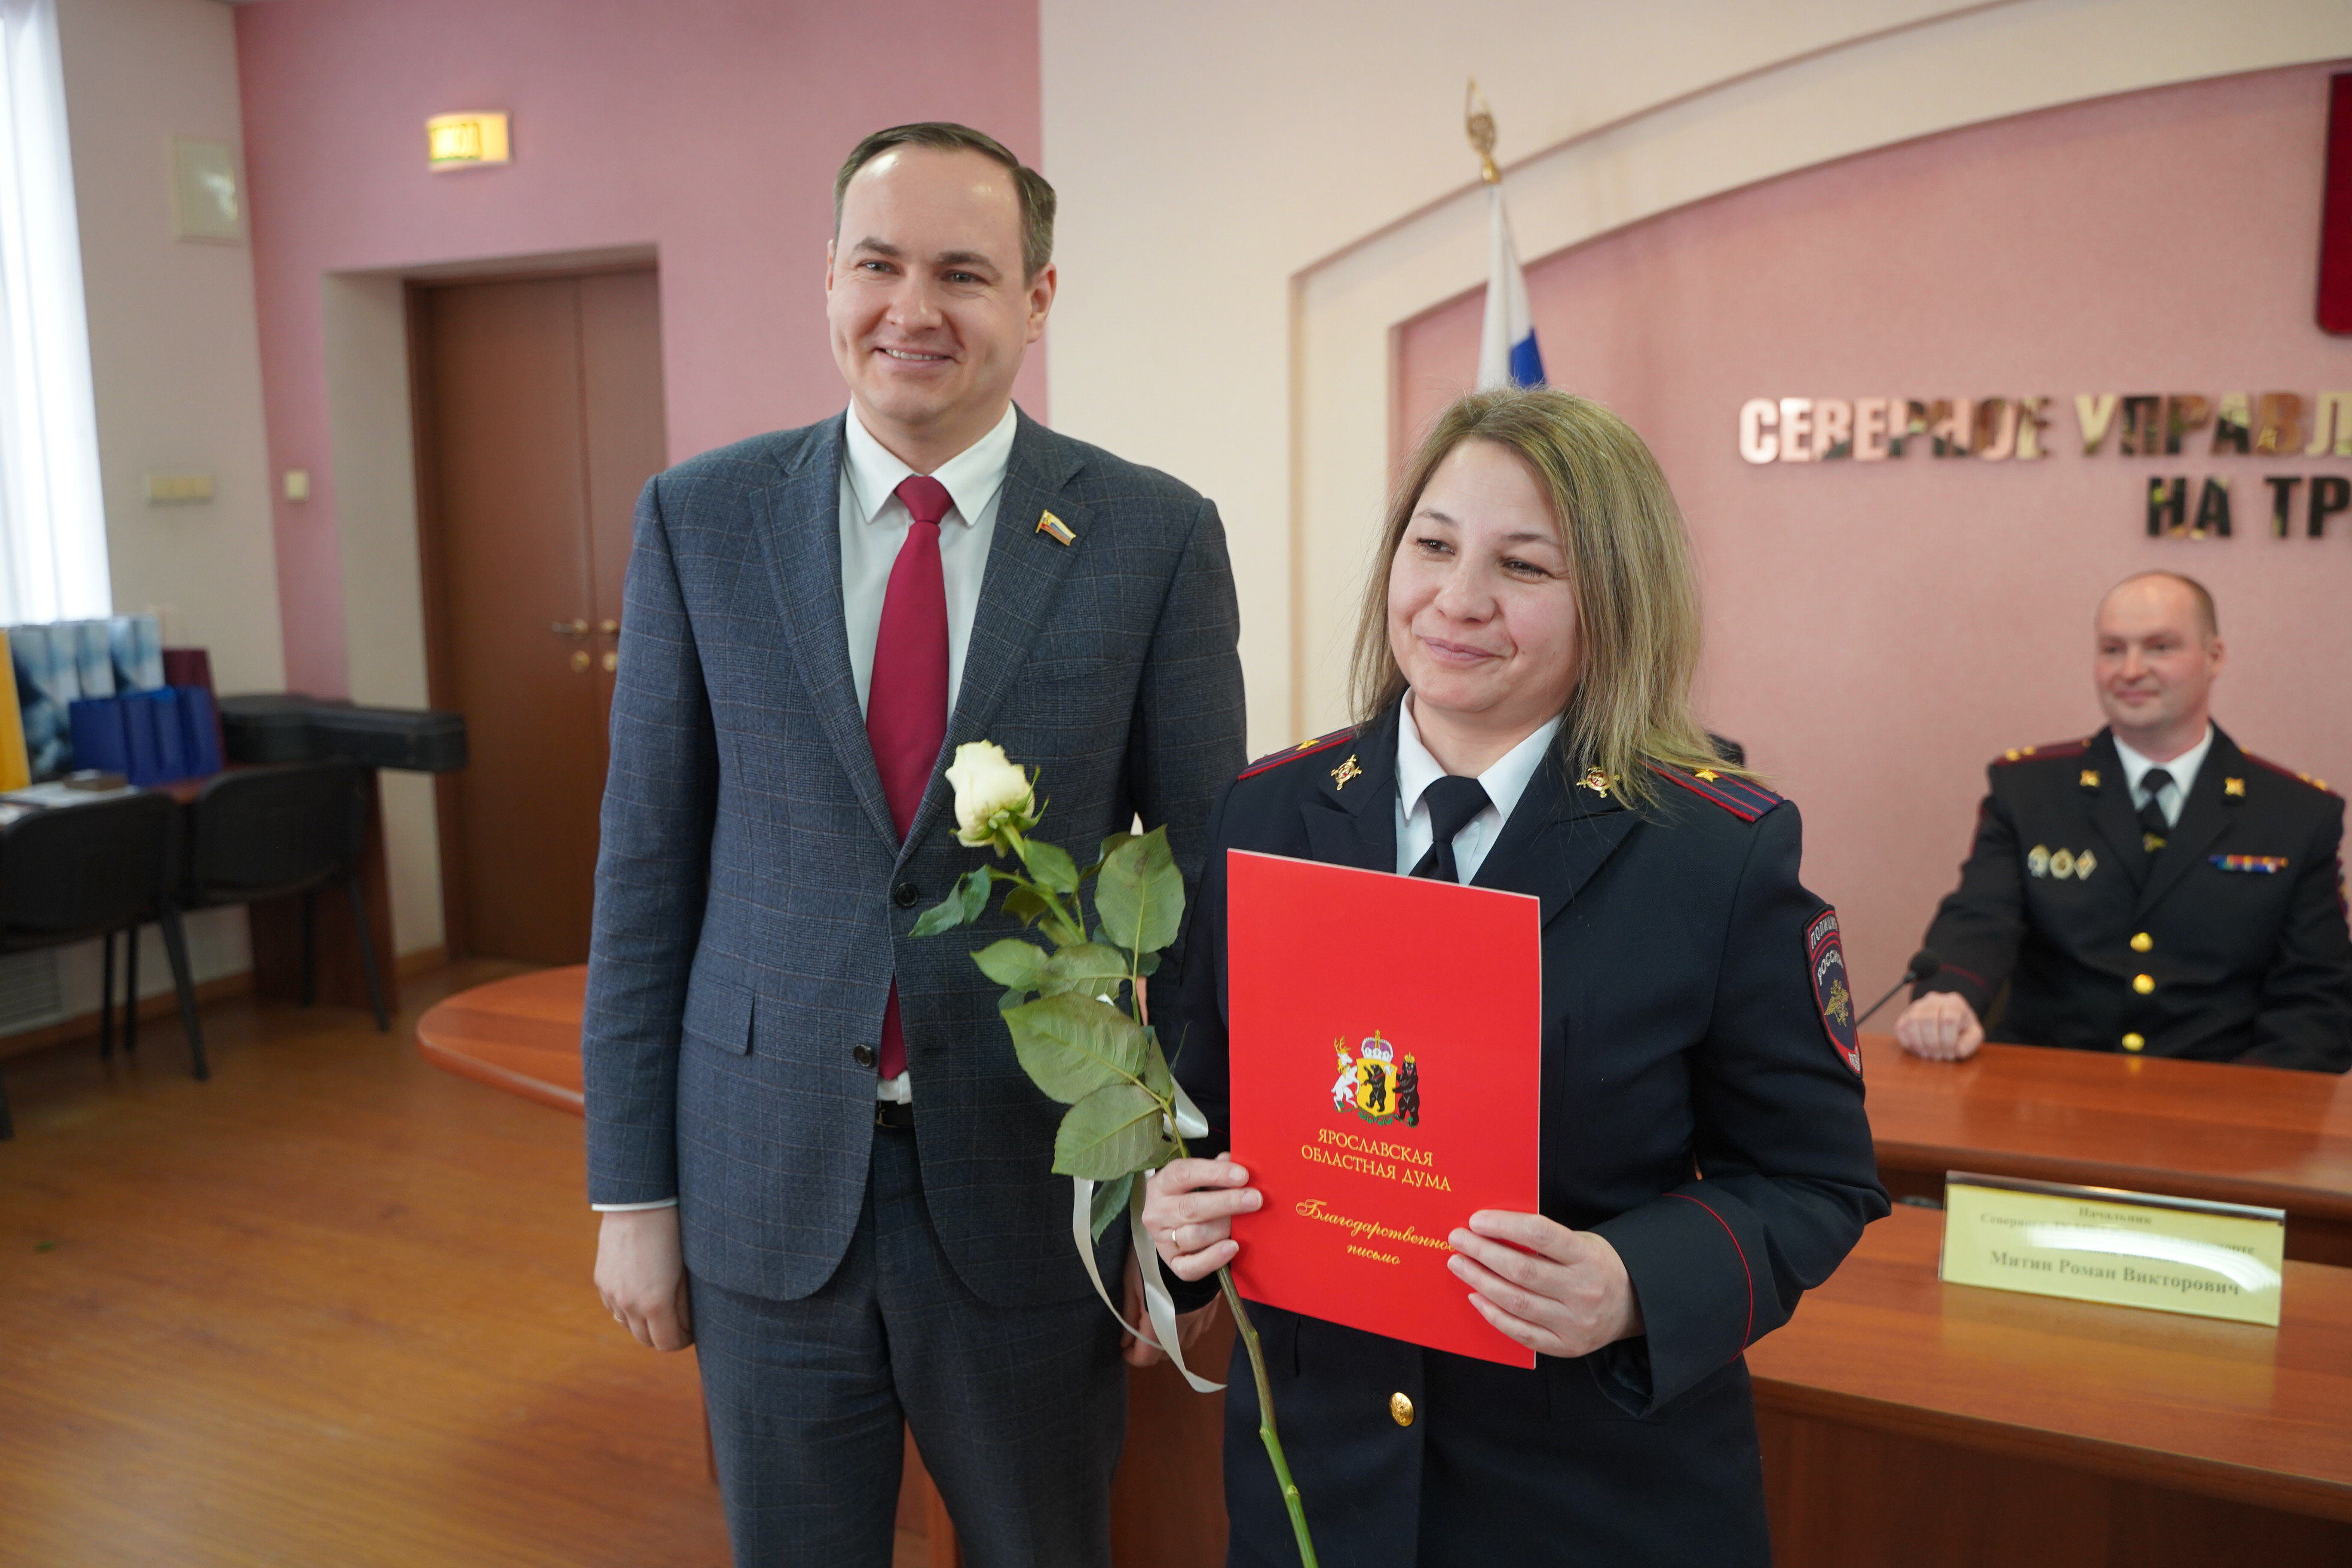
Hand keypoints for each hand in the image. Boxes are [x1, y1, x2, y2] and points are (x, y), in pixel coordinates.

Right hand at [595, 1207, 693, 1350]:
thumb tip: (688, 1325)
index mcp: (655, 1303)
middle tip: (679, 1325)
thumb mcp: (686, 1270)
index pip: (667, 1344)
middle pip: (646, 1341)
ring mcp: (612, 1293)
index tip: (692, 1333)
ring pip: (628, 1326)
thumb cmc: (673, 1231)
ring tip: (661, 1308)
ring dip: (644, 1324)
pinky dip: (628, 1309)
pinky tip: (641, 1293)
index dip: (682, 1341)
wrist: (639, 1202)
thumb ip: (684, 1303)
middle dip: (664, 1336)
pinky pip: (614, 1308)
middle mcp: (629, 1304)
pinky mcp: (602, 1281)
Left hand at [1121, 1251, 1225, 1367]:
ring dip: (1170, 1341)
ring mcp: (1202, 1314)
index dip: (1133, 1357)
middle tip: (1138, 1334)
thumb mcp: (1132, 1281)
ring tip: (1157, 1324)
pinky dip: (1187, 1330)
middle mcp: (1185, 1322)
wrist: (1185, 1232)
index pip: (1148, 1357)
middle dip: (1151, 1350)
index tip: (1125, 1348)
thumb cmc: (1150, 1254)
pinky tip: (1178, 1315)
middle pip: (1168, 1354)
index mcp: (1161, 1318)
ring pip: (1186, 1344)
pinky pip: (1200, 1329)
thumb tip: (1124, 1341)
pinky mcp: (1213, 1305)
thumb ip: (1129, 1314)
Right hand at [1141, 1154, 1258, 1281]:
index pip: (1184, 1174)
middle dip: (1226, 1202)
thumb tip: (1241, 1163)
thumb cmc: (1192, 1194)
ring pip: (1194, 1236)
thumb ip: (1218, 1168)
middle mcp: (1157, 1211)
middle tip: (1255, 1199)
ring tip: (1245, 1224)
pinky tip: (1233, 1247)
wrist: (1173, 1224)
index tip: (1242, 1175)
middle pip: (1191, 1207)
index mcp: (1162, 1183)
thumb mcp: (1199, 1177)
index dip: (1214, 1173)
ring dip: (1224, 1228)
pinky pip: (1191, 1266)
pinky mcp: (1172, 1262)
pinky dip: (1214, 1258)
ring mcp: (1161, 1239)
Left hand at [1447, 1210, 1641, 1358]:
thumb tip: (1490, 1230)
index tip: (1476, 1220)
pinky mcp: (1566, 1347)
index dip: (1505, 1225)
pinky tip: (1476, 1296)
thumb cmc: (1596, 1266)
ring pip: (1516, 1302)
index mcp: (1588, 1257)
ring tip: (1459, 1264)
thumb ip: (1544, 1239)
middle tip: (1457, 1240)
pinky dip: (1493, 1314)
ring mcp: (1575, 1323)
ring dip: (1480, 1281)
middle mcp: (1583, 1291)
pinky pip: (1521, 1332)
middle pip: (1522, 1270)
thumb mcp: (1582, 1242)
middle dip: (1482, 1253)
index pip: (1541, 1235)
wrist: (1635, 1306)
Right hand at [1894, 991, 1983, 1060]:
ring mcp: (1917, 1006)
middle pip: (1928, 1020)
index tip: (1951, 1054)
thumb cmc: (1962, 1028)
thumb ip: (1970, 1043)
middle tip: (1938, 1057)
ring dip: (1919, 1043)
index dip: (1948, 1041)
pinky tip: (1917, 1050)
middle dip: (1932, 1044)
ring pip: (1912, 1022)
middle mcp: (1934, 1000)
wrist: (1949, 1019)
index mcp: (1954, 1002)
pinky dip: (1907, 1042)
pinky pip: (1900, 1027)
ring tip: (1927, 1055)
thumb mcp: (1974, 1034)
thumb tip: (1956, 1050)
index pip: (1948, 1019)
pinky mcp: (1905, 1015)